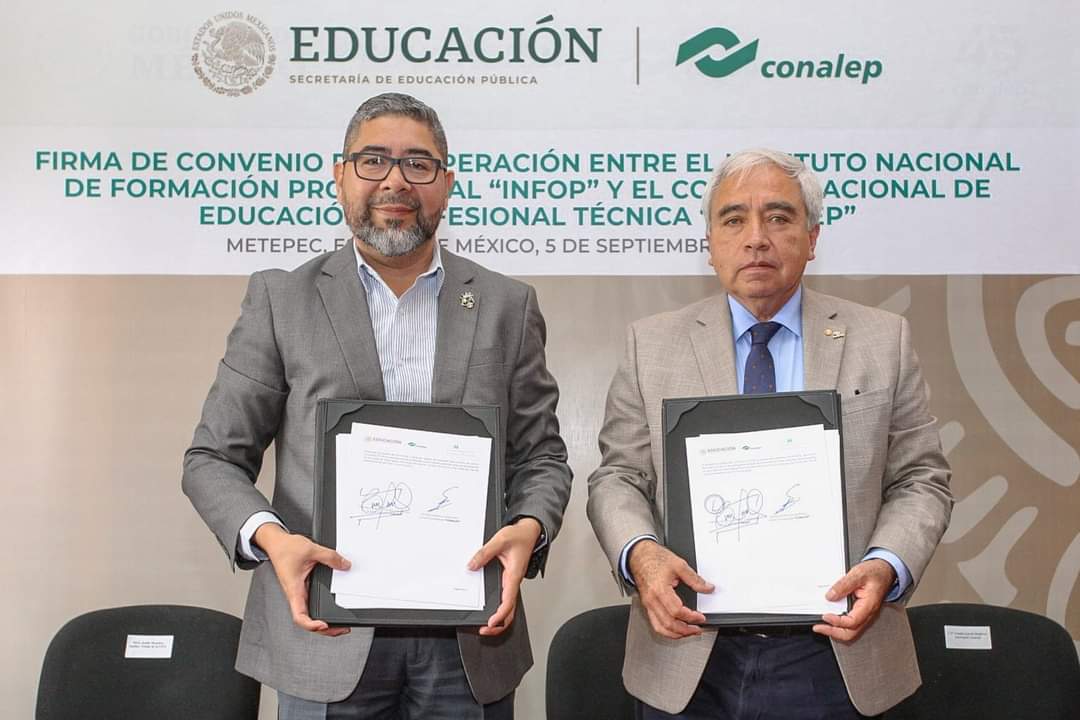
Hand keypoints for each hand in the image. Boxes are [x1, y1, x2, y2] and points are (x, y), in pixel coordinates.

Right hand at [254, 523, 351, 636]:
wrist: (276, 543)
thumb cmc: (285, 549)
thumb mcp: (311, 550)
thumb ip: (330, 557)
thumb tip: (344, 564)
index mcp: (294, 589)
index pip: (299, 616)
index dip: (311, 625)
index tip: (324, 625)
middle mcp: (297, 594)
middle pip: (308, 620)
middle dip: (325, 629)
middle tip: (342, 629)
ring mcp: (300, 592)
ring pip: (311, 613)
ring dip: (324, 622)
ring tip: (339, 625)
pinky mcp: (303, 587)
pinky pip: (313, 603)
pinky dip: (323, 610)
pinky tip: (332, 610)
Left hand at [467, 517, 541, 636]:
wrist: (528, 531)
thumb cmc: (519, 536)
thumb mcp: (499, 541)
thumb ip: (484, 554)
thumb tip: (471, 565)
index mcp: (513, 575)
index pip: (508, 601)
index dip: (500, 615)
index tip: (490, 623)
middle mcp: (513, 581)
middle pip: (510, 611)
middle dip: (498, 625)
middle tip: (484, 630)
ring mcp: (511, 582)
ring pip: (508, 606)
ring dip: (499, 619)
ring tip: (486, 626)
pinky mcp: (509, 579)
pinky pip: (505, 597)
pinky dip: (499, 608)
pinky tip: (490, 610)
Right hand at [628, 540, 713, 638]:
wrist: (639, 555)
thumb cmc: (654, 558)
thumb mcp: (678, 564)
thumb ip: (694, 579)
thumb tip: (707, 588)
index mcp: (659, 590)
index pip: (677, 611)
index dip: (691, 617)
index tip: (701, 617)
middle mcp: (652, 600)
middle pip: (668, 624)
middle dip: (685, 630)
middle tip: (697, 629)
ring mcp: (648, 604)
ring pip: (660, 628)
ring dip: (675, 634)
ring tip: (688, 632)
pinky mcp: (647, 605)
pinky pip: (655, 624)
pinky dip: (667, 630)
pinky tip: (676, 628)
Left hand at [813, 559, 896, 641]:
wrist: (885, 571)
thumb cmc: (876, 572)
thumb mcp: (858, 574)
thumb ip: (843, 585)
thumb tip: (830, 596)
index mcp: (869, 605)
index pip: (852, 622)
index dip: (837, 621)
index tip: (825, 616)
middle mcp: (867, 613)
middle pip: (851, 633)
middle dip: (833, 632)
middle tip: (819, 628)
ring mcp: (864, 614)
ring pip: (850, 631)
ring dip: (835, 630)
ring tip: (821, 626)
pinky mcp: (860, 612)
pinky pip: (850, 624)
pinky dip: (838, 625)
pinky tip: (830, 620)